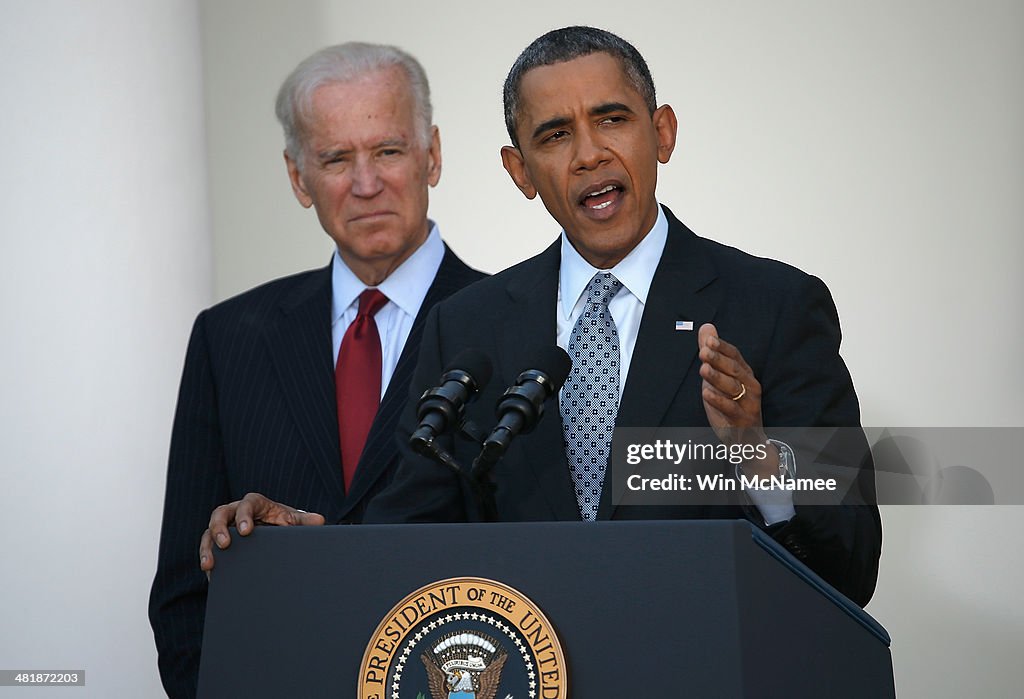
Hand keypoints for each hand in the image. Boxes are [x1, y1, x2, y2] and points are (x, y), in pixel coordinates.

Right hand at [199, 492, 324, 574]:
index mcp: (255, 504)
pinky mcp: (218, 542)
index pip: (246, 504)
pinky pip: (208, 548)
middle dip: (219, 529)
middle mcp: (235, 512)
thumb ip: (304, 521)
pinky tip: (211, 574)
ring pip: (209, 532)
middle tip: (224, 544)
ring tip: (209, 564)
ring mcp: (224, 526)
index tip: (246, 530)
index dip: (244, 515)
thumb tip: (320, 521)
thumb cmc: (283, 522)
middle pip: (220, 514)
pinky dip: (208, 559)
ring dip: (207, 547)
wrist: (274, 530)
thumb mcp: (292, 520)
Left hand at [698, 323, 767, 447]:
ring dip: (716, 378)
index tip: (708, 339)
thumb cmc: (732, 404)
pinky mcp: (742, 419)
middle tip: (703, 352)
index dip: (722, 347)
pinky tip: (706, 393)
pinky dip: (718, 400)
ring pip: (732, 387)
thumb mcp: (720, 378)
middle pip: (733, 369)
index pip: (735, 356)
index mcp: (745, 373)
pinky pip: (730, 408)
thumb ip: (713, 353)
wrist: (747, 439)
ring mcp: (748, 403)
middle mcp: (750, 386)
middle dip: (718, 359)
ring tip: (703, 369)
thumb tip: (707, 327)